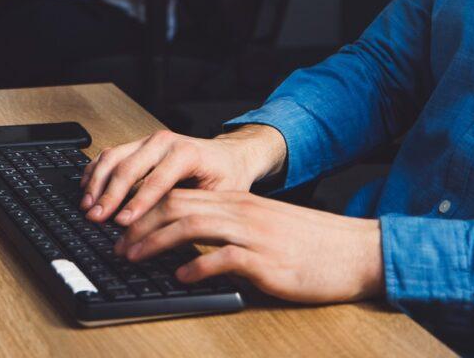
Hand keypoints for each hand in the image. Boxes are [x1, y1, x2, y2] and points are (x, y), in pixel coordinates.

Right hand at [78, 126, 285, 225]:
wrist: (228, 155)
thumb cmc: (226, 176)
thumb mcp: (220, 196)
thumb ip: (194, 209)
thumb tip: (170, 234)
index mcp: (186, 152)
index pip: (156, 181)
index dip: (137, 203)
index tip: (122, 223)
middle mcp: (164, 141)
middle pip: (128, 167)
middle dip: (109, 195)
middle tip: (96, 217)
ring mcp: (148, 141)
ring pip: (113, 157)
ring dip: (97, 182)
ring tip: (87, 206)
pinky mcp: (138, 145)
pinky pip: (110, 154)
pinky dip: (95, 170)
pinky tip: (86, 188)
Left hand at [115, 189, 382, 303]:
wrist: (356, 252)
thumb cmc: (313, 247)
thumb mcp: (267, 230)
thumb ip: (232, 232)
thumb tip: (192, 250)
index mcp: (240, 203)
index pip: (181, 196)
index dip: (147, 210)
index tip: (124, 227)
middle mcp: (242, 212)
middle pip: (177, 207)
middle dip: (140, 225)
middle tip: (117, 243)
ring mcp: (253, 234)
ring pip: (191, 227)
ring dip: (155, 242)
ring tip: (134, 257)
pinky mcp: (266, 260)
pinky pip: (222, 258)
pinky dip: (195, 266)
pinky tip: (180, 277)